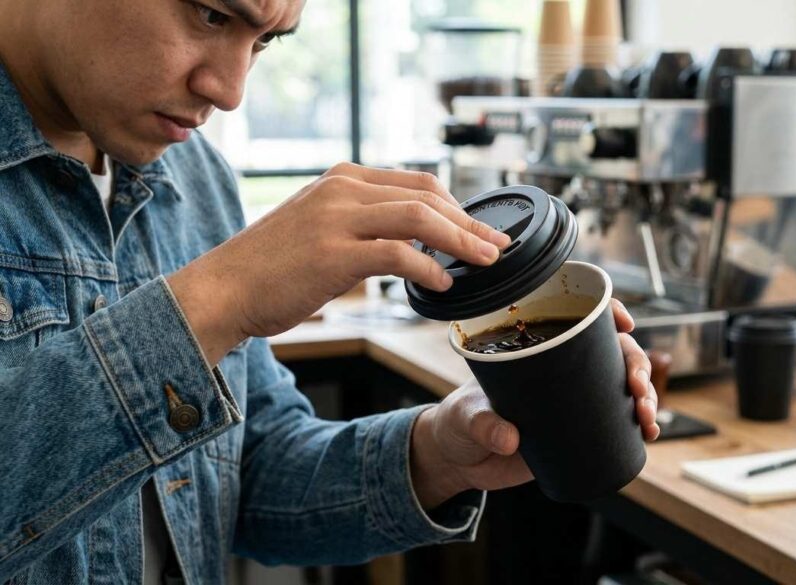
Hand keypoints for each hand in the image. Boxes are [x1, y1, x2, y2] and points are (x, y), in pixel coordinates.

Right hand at [167, 163, 509, 363]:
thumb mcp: (319, 226)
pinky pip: (398, 254)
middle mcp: (343, 190)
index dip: (457, 206)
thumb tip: (415, 241)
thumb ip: (362, 222)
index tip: (479, 229)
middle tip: (496, 246)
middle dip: (470, 223)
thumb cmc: (271, 267)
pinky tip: (441, 284)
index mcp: (343, 179)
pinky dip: (428, 269)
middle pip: (427, 197)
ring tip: (484, 262)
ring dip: (462, 241)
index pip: (418, 182)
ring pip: (420, 219)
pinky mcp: (334, 253)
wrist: (222, 289)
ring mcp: (337, 219)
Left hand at [410, 300, 658, 508]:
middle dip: (636, 364)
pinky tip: (649, 432)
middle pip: (612, 350)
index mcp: (534, 346)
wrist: (458, 458)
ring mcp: (573, 396)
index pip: (577, 315)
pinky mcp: (578, 427)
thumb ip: (483, 424)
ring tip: (647, 417)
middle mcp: (560, 366)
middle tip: (637, 388)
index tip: (624, 324)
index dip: (608, 312)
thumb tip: (510, 439)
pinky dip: (639, 422)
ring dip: (646, 395)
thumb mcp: (466, 416)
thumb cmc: (458, 422)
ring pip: (622, 383)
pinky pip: (617, 418)